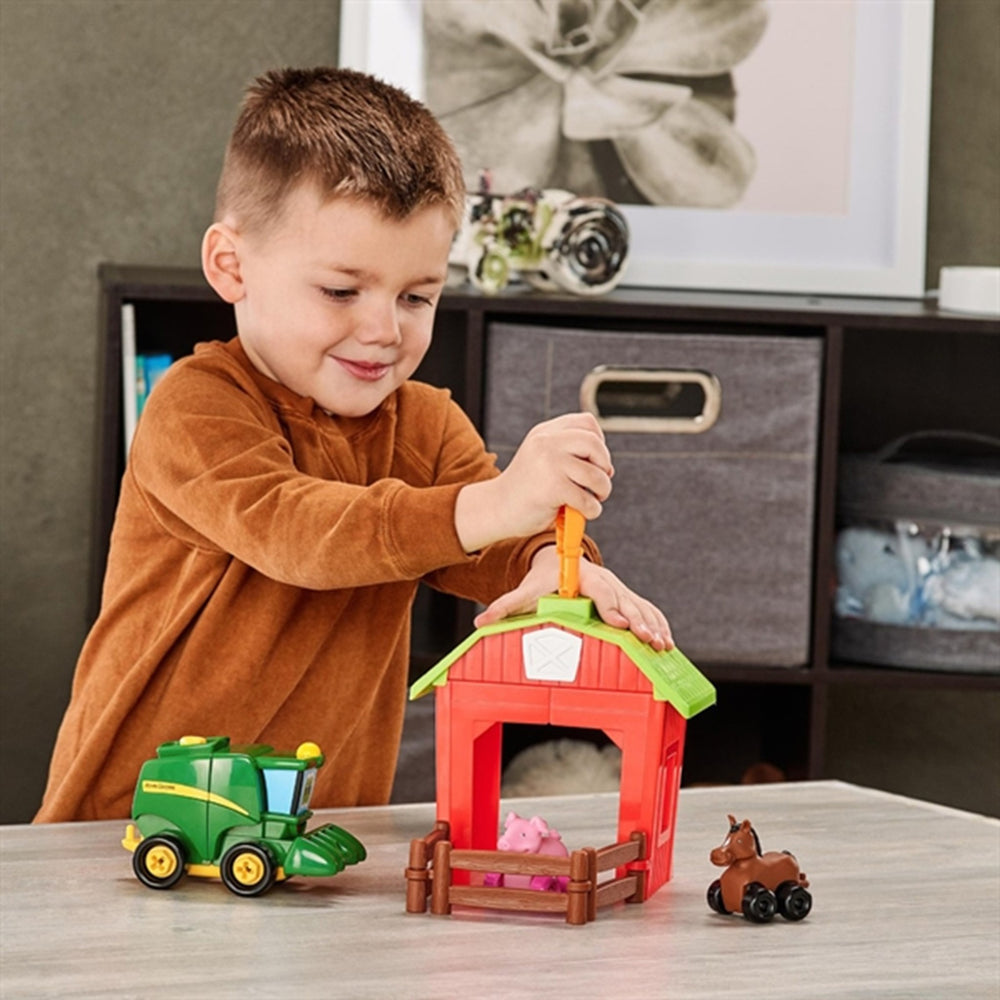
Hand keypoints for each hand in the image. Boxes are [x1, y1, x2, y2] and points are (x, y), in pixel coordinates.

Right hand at [455, 413, 612, 552]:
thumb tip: (607, 468)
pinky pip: (587, 499)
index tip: (594, 462)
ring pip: (596, 474)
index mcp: (546, 432)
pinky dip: (591, 510)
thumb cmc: (526, 489)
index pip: (587, 423)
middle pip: (595, 444)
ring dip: (602, 491)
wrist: (497, 508)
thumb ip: (570, 454)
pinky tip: (580, 512)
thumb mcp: (544, 459)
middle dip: (604, 466)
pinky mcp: (552, 487)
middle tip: (598, 484)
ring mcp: (549, 463)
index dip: (599, 443)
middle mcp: (546, 442)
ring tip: (590, 499)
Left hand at [474, 546, 673, 651]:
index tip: (618, 623)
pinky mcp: (628, 598)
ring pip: (641, 607)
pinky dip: (658, 624)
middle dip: (638, 621)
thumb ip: (506, 605)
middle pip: (626, 601)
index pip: (601, 591)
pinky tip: (666, 642)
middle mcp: (607, 581)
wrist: (561, 560)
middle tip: (648, 640)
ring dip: (653, 626)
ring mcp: (620, 590)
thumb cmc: (544, 578)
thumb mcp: (526, 589)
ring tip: (662, 646)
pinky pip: (648, 610)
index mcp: (584, 577)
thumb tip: (481, 621)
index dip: (610, 607)